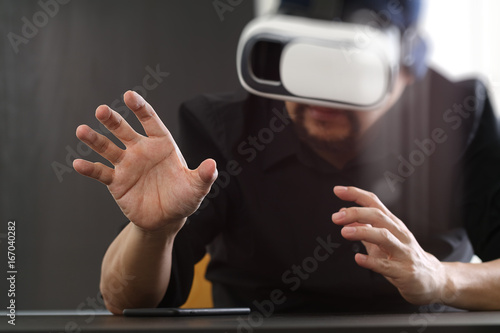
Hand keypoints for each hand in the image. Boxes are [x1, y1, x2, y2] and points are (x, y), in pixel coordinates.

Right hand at [73, 91, 216, 231]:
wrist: (167, 218)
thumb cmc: (183, 198)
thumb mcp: (196, 188)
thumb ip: (203, 176)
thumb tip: (212, 165)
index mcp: (161, 144)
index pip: (150, 121)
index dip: (141, 108)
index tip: (130, 95)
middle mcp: (141, 150)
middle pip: (124, 130)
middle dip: (113, 120)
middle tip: (101, 110)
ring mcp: (127, 165)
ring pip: (108, 148)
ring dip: (95, 139)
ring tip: (81, 130)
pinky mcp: (117, 182)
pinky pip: (101, 173)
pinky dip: (90, 169)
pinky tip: (78, 163)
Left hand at [331, 186, 448, 304]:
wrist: (431, 279)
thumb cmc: (403, 256)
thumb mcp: (383, 239)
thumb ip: (364, 228)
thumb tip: (344, 217)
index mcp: (393, 223)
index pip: (374, 202)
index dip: (356, 194)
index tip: (338, 190)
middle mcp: (399, 234)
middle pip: (378, 216)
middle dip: (356, 213)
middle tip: (336, 217)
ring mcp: (403, 252)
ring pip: (384, 237)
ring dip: (363, 232)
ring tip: (344, 232)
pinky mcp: (404, 271)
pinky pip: (386, 265)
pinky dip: (371, 261)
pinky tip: (358, 258)